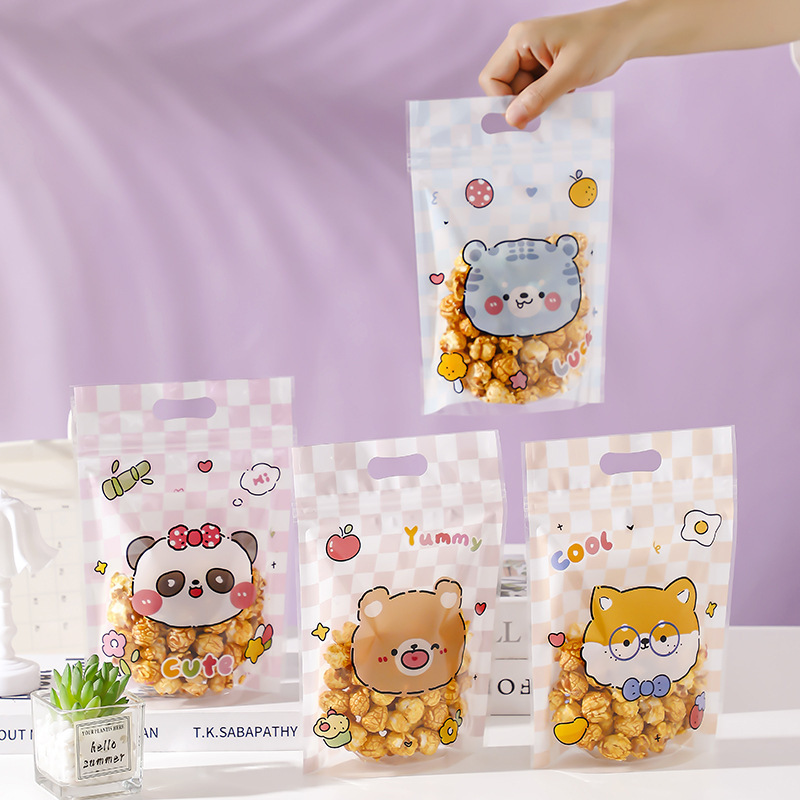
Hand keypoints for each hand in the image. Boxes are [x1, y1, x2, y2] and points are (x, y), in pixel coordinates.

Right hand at [479, 4, 637, 127]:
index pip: (491, 79)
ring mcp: (532, 56)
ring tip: (560, 100)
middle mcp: (521, 46)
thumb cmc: (602, 42)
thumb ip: (539, 97)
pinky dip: (544, 101)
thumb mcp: (570, 73)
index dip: (502, 102)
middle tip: (544, 115)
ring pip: (519, 93)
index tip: (523, 120)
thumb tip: (511, 120)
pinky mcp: (543, 66)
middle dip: (521, 105)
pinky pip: (533, 91)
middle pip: (503, 87)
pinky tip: (563, 97)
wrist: (628, 32)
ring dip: (535, 104)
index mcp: (520, 39)